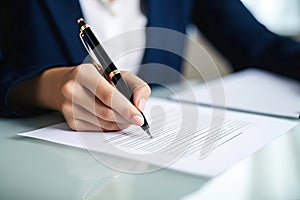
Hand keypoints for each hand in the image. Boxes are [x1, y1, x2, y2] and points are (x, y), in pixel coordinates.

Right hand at [8, 64, 150, 130]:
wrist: (68, 84)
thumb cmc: (98, 78)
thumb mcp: (119, 74)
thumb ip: (137, 86)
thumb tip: (140, 105)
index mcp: (84, 73)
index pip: (108, 95)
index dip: (126, 108)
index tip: (138, 117)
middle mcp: (72, 90)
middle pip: (106, 112)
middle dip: (125, 117)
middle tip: (136, 118)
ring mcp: (69, 107)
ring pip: (103, 123)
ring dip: (119, 123)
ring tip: (125, 116)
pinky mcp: (72, 122)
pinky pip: (98, 129)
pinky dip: (110, 126)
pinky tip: (112, 118)